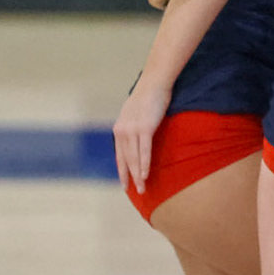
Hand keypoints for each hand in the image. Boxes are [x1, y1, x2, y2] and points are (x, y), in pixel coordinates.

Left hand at [113, 79, 171, 194]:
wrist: (154, 83)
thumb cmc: (148, 97)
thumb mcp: (134, 114)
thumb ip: (132, 127)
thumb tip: (136, 139)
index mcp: (119, 129)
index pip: (120, 155)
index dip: (122, 171)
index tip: (124, 185)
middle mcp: (122, 131)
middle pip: (126, 160)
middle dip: (130, 177)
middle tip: (137, 191)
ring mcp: (132, 130)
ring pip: (134, 158)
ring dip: (138, 175)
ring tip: (142, 187)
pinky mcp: (144, 128)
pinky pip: (144, 150)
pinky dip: (144, 164)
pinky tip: (145, 174)